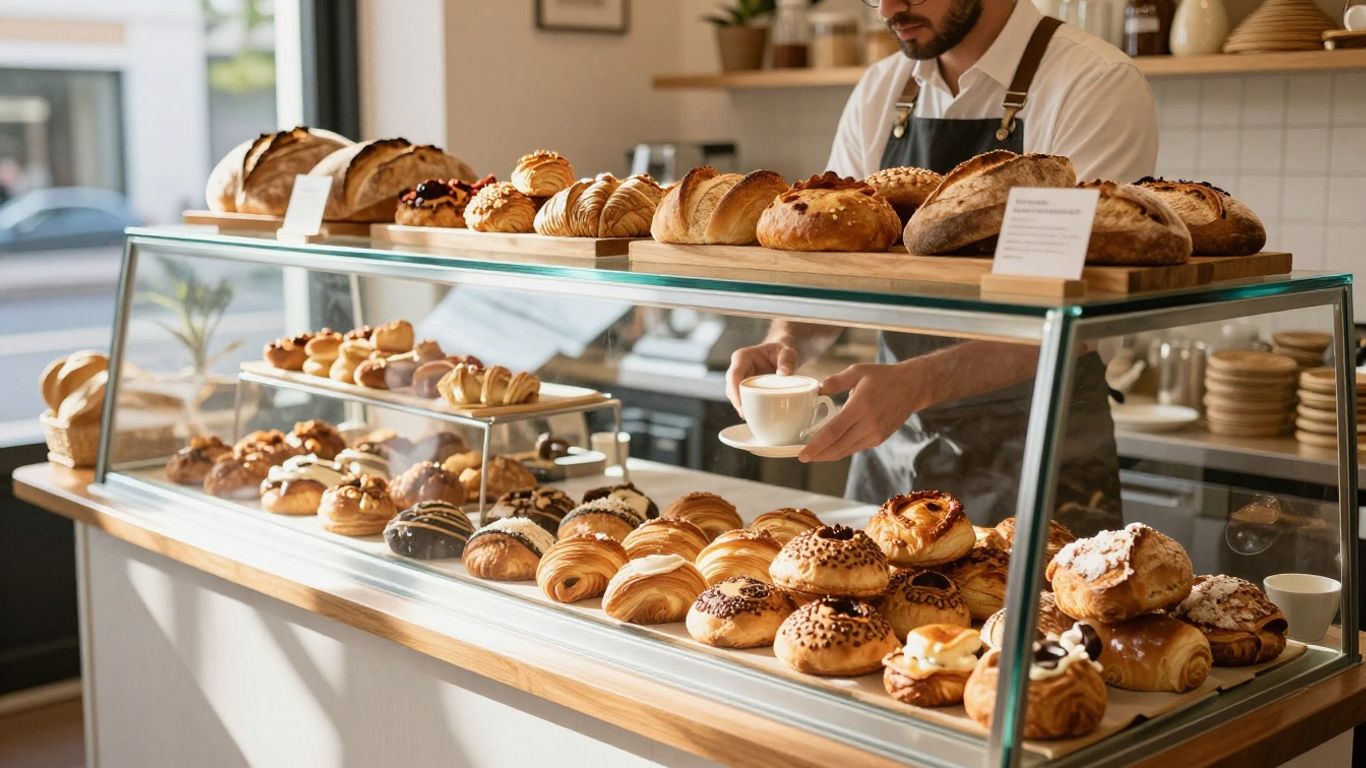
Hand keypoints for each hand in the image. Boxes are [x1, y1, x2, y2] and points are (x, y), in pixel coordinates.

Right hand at [725, 341, 797, 416]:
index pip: (733, 375)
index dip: (735, 391)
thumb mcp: (787, 351)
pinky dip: (748, 409)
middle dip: (737, 403)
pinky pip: (742, 400)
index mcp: (742, 357)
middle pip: (731, 388)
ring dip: (742, 407)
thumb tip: (783, 373)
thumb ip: (787, 359)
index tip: (741, 406)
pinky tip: (755, 417)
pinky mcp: (745, 389)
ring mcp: (740, 380)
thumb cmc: (781, 351)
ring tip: (752, 419)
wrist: (782, 356)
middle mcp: (737, 369)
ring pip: (735, 396)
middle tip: (748, 416)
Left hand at [799, 361, 922, 462]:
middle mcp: (868, 424)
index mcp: (860, 406)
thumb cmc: (883, 377)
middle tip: (802, 457)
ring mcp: (875, 434)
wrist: (912, 387)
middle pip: (838, 446)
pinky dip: (841, 451)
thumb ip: (835, 381)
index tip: (803, 454)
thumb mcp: (858, 371)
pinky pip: (855, 449)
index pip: (833, 431)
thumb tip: (816, 390)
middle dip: (818, 454)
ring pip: (846, 451)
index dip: (816, 445)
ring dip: (828, 455)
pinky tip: (830, 449)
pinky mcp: (879, 439)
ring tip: (813, 454)